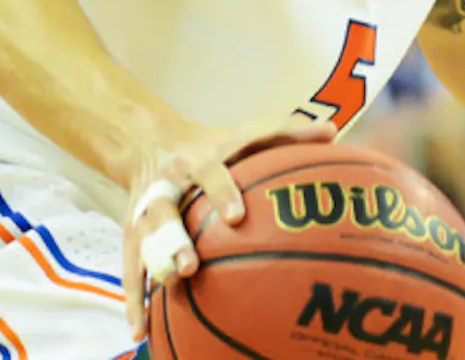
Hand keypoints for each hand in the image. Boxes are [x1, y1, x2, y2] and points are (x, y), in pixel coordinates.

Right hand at [121, 116, 336, 339]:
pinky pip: (132, 269)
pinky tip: (141, 332)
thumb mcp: (245, 132)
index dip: (221, 192)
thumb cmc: (213, 144)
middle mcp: (167, 187)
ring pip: (144, 243)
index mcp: (196, 160)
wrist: (150, 143)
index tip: (237, 216)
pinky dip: (135, 301)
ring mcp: (146, 213)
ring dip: (154, 270)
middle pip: (165, 212)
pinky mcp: (133, 236)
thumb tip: (332, 132)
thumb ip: (287, 133)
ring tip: (171, 295)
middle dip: (174, 239)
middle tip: (191, 267)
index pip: (209, 172)